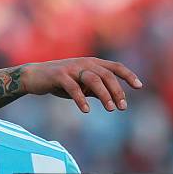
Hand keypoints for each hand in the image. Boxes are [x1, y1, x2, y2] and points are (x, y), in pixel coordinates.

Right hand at [20, 57, 142, 112]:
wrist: (33, 77)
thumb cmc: (59, 82)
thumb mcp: (80, 85)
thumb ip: (95, 89)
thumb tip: (111, 98)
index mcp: (91, 63)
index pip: (115, 67)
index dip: (128, 75)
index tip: (139, 86)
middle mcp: (84, 63)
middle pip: (107, 75)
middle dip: (117, 91)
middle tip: (121, 107)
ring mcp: (71, 68)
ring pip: (93, 79)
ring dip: (104, 94)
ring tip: (110, 109)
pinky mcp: (59, 76)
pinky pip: (73, 87)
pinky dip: (81, 99)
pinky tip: (86, 110)